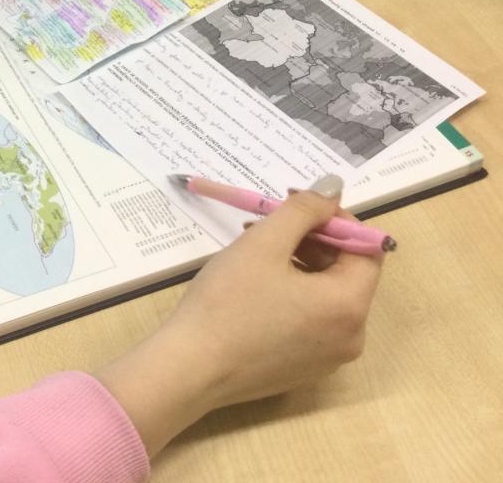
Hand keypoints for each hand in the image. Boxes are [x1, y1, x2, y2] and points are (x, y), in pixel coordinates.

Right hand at [96, 181, 383, 455]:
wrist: (191, 367)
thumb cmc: (228, 301)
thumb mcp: (264, 243)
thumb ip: (303, 209)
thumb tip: (333, 186)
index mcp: (349, 305)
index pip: (367, 249)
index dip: (335, 219)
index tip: (296, 204)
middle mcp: (351, 336)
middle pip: (347, 273)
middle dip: (313, 240)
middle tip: (269, 224)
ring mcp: (328, 358)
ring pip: (326, 297)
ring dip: (300, 265)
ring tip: (255, 251)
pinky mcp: (303, 370)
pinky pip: (311, 321)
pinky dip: (293, 295)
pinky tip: (254, 288)